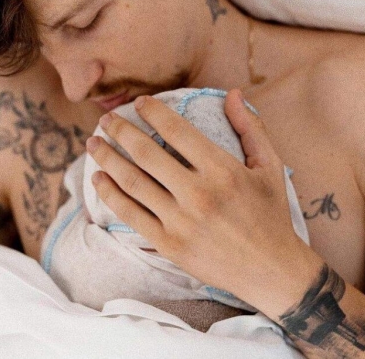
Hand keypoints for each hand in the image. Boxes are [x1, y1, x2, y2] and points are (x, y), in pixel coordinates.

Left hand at [86, 88, 318, 313]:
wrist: (271, 271)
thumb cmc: (271, 214)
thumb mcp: (270, 167)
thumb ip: (251, 127)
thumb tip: (233, 93)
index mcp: (223, 170)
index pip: (177, 130)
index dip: (153, 112)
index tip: (139, 103)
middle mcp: (198, 194)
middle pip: (147, 153)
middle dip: (121, 131)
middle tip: (106, 120)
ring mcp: (180, 221)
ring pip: (133, 182)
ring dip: (107, 159)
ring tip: (93, 143)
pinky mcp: (169, 244)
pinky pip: (131, 214)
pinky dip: (111, 194)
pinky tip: (98, 179)